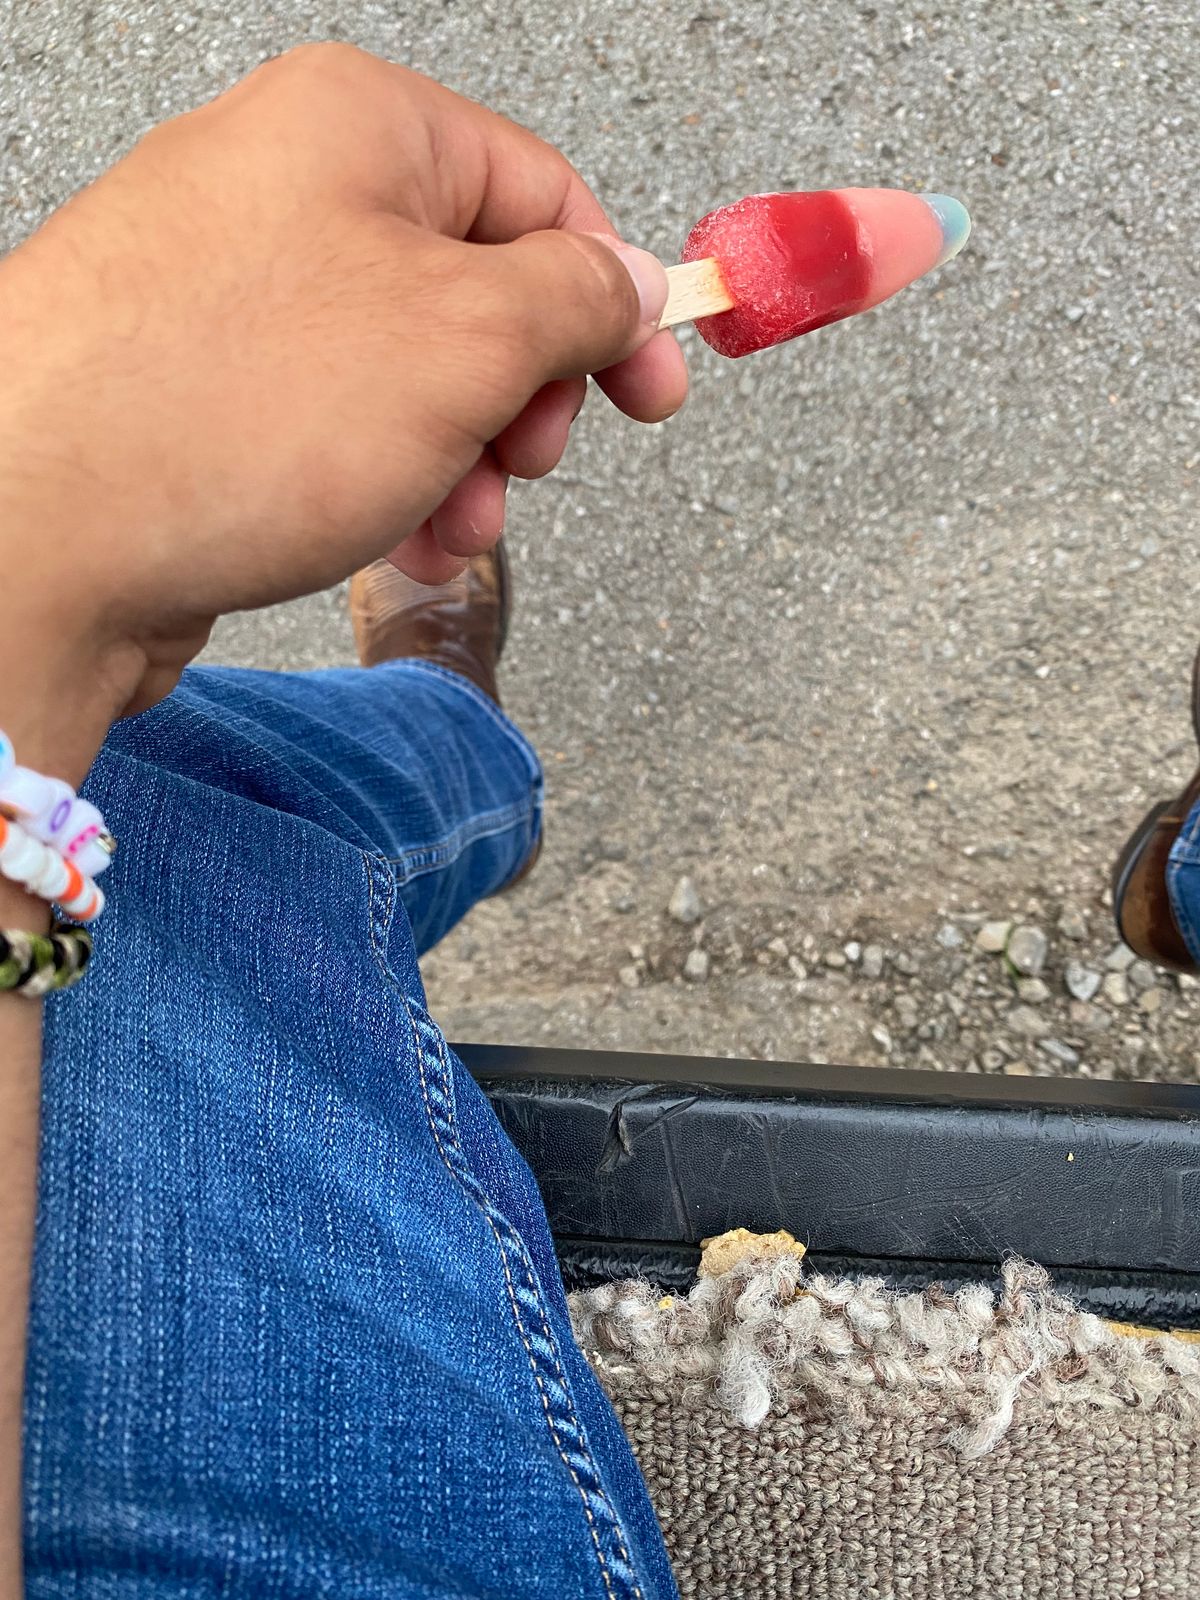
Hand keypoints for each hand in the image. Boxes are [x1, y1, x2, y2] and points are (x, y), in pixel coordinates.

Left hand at [0, 43, 686, 743]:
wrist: (31, 536)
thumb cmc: (230, 412)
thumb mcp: (467, 340)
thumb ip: (577, 301)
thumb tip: (631, 286)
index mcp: (357, 125)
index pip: (542, 192)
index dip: (613, 298)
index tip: (649, 393)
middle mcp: (287, 188)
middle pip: (475, 287)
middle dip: (519, 400)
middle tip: (518, 465)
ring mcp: (234, 291)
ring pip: (407, 372)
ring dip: (456, 461)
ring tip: (441, 525)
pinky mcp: (199, 385)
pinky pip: (333, 421)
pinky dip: (381, 482)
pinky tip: (383, 538)